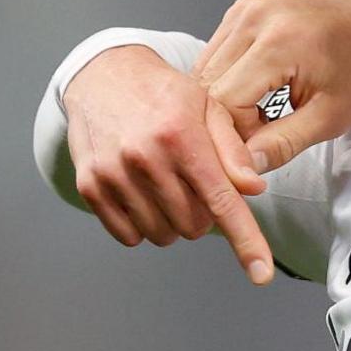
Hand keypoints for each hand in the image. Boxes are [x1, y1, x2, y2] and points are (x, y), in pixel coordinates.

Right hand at [64, 45, 273, 283]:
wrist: (105, 76)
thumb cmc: (165, 93)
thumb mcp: (210, 107)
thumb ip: (233, 150)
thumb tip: (253, 189)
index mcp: (182, 136)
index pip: (221, 200)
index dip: (246, 240)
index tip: (261, 273)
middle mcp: (145, 157)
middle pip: (194, 224)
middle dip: (204, 215)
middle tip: (197, 186)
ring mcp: (114, 174)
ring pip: (162, 234)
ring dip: (174, 223)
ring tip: (169, 187)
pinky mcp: (90, 186)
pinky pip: (128, 235)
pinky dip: (143, 226)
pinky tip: (145, 196)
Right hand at [193, 0, 350, 173]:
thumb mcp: (328, 118)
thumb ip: (281, 145)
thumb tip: (241, 171)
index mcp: (278, 42)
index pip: (223, 101)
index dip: (231, 136)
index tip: (251, 154)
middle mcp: (254, 17)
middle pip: (208, 85)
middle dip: (224, 121)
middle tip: (255, 140)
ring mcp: (246, 8)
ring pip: (205, 70)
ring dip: (221, 102)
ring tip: (257, 117)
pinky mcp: (244, 8)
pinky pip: (215, 53)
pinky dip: (225, 80)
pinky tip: (252, 94)